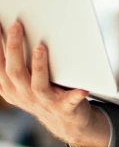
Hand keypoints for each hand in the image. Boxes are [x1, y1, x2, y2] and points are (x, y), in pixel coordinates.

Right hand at [0, 21, 109, 146]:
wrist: (66, 121)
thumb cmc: (46, 89)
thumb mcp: (27, 77)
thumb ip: (21, 58)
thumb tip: (15, 25)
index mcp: (12, 87)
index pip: (0, 65)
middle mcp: (24, 95)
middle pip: (15, 71)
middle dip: (13, 47)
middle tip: (16, 25)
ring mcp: (44, 102)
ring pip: (38, 84)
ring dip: (38, 65)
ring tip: (41, 48)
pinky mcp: (66, 108)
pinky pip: (70, 102)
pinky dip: (75, 95)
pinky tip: (83, 88)